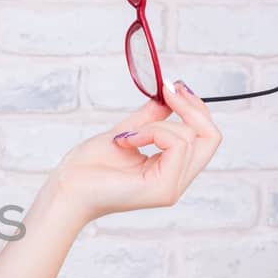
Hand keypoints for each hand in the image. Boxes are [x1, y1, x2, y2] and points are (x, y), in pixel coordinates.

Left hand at [46, 79, 222, 226]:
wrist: (66, 189)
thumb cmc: (87, 168)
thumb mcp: (125, 132)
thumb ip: (151, 118)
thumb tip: (170, 95)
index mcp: (170, 170)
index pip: (205, 137)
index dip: (195, 107)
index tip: (174, 87)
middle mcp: (176, 181)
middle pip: (211, 137)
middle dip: (192, 107)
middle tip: (168, 91)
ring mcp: (172, 187)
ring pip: (191, 137)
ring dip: (158, 124)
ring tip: (127, 135)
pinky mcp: (164, 189)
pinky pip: (176, 145)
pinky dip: (152, 132)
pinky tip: (126, 141)